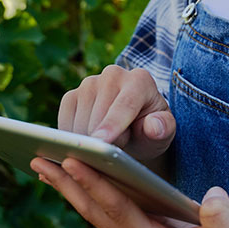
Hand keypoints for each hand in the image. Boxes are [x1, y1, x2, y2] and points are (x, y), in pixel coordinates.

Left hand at [30, 157, 228, 227]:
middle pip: (95, 211)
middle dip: (67, 184)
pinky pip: (106, 206)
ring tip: (44, 162)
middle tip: (38, 159)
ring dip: (69, 186)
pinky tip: (74, 172)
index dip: (95, 183)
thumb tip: (212, 198)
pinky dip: (86, 188)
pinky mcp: (141, 226)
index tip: (72, 158)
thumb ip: (224, 221)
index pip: (118, 209)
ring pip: (95, 209)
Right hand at [58, 64, 173, 161]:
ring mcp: (89, 83)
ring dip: (88, 142)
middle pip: (99, 115)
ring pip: (80, 121)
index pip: (125, 105)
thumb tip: (153, 126)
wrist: (134, 129)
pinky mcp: (71, 96)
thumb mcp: (164, 134)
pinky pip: (64, 122)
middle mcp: (113, 75)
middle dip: (103, 141)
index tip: (101, 143)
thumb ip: (163, 129)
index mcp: (140, 80)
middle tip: (116, 152)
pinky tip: (87, 144)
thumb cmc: (150, 132)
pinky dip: (72, 139)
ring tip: (105, 146)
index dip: (112, 125)